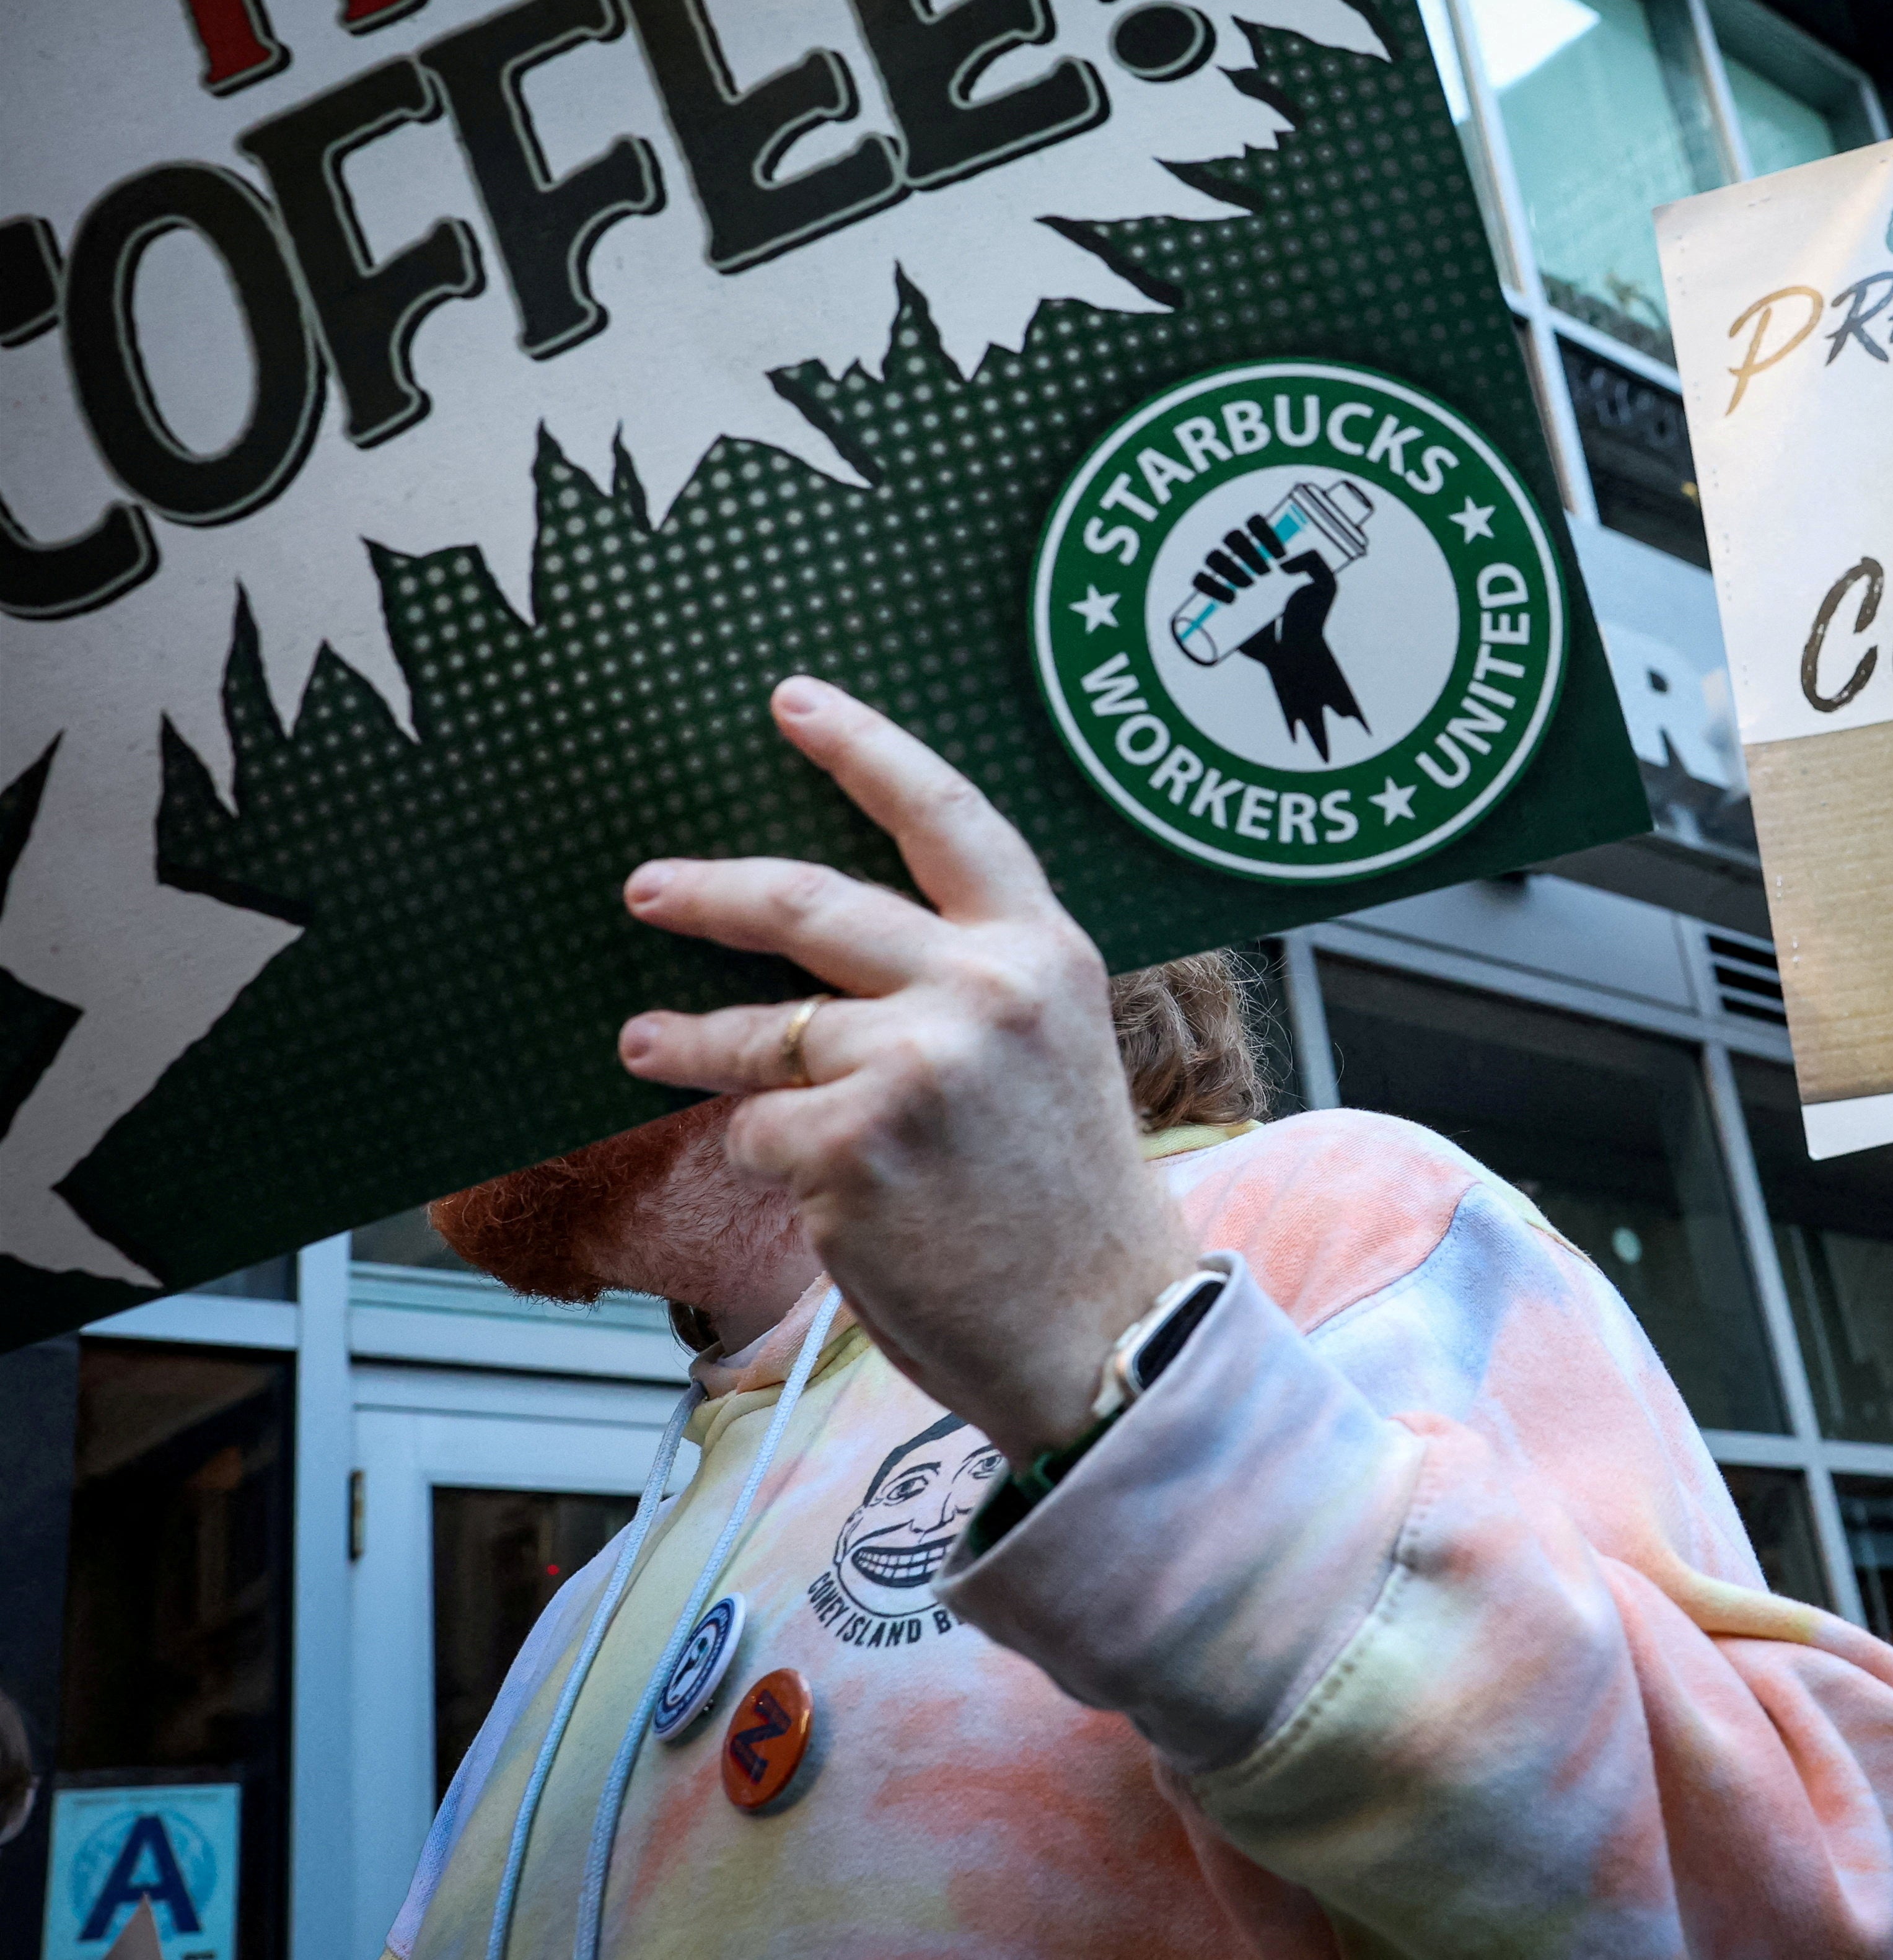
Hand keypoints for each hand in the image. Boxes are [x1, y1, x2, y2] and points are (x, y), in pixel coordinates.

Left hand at [615, 677, 1195, 1462]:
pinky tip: (823, 1197)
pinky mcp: (852, 1146)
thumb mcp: (1054, 1055)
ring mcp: (916, 1064)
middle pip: (809, 902)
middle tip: (648, 888)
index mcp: (1043, 952)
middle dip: (708, 891)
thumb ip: (970, 986)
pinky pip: (763, 1134)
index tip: (791, 702)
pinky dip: (773, 1164)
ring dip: (689, 1041)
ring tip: (645, 1047)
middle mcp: (983, 989)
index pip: (944, 817)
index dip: (863, 748)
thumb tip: (835, 952)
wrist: (1107, 1329)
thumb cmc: (1069, 1204)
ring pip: (765, 1034)